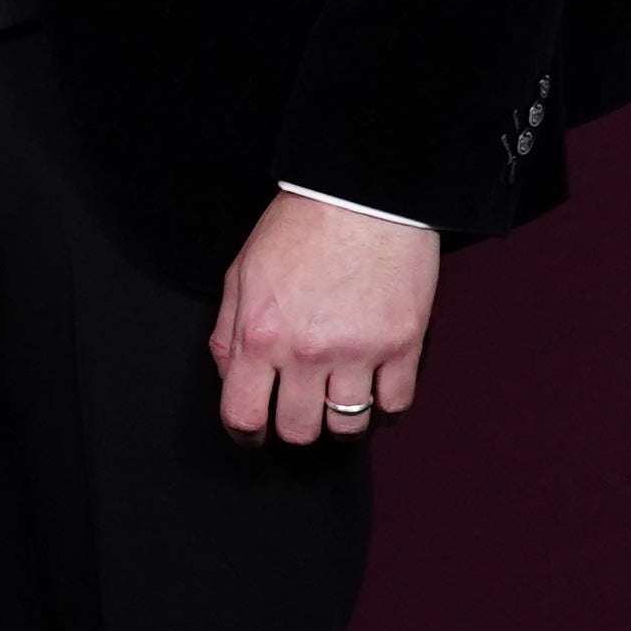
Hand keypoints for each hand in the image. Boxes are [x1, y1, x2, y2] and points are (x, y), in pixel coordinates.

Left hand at [213, 189, 437, 444]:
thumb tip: (229, 378)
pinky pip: (396, 405)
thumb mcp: (241, 275)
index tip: (252, 432)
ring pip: (348, 426)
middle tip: (297, 413)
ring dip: (339, 422)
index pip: (242, 415)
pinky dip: (385, 409)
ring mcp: (358, 351)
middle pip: (297, 430)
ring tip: (337, 402)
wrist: (363, 197)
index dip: (244, 433)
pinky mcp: (402, 345)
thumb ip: (228, 333)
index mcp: (260, 335)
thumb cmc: (301, 228)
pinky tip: (375, 394)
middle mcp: (306, 351)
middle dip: (293, 428)